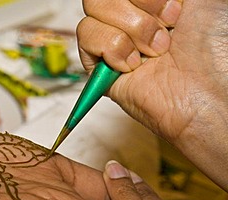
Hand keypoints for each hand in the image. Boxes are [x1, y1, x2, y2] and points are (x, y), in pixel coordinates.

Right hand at [77, 0, 227, 188]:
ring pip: (94, 7)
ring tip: (154, 52)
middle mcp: (132, 17)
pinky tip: (134, 65)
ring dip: (132, 29)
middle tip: (165, 30)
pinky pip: (86, 35)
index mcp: (154, 2)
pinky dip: (112, 47)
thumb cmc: (213, 50)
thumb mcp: (199, 0)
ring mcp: (114, 40)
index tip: (177, 11)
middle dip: (138, 6)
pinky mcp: (98, 66)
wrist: (207, 92)